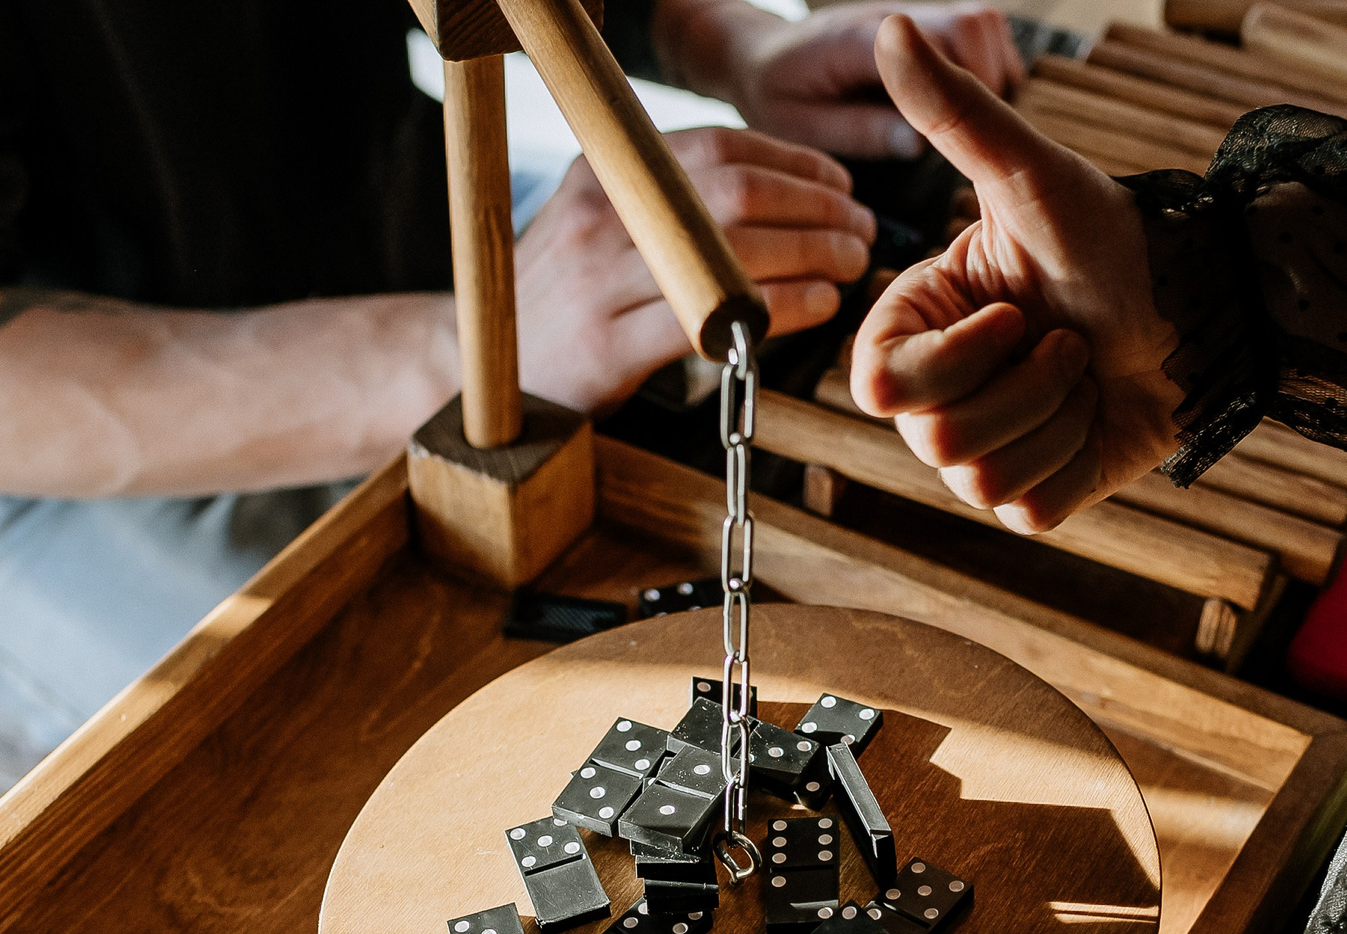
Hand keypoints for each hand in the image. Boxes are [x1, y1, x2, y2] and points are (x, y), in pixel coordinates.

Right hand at [517, 127, 873, 414]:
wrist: (485, 373)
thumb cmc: (564, 303)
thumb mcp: (599, 229)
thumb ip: (667, 207)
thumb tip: (776, 193)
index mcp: (602, 175)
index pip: (718, 147)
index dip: (794, 163)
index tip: (840, 185)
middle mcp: (599, 216)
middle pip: (734, 192)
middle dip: (816, 207)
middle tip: (861, 231)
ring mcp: (599, 281)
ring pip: (729, 251)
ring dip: (811, 254)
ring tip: (850, 266)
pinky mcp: (606, 346)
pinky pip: (709, 317)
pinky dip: (777, 308)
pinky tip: (815, 308)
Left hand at [665, 0, 1022, 157]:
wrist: (757, 54)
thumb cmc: (775, 92)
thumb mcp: (803, 125)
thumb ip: (862, 131)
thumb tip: (922, 142)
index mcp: (862, 40)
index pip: (937, 44)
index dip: (966, 90)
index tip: (967, 137)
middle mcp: (895, 18)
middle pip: (976, 25)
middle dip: (990, 83)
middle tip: (974, 138)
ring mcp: (912, 17)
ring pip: (984, 25)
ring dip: (993, 73)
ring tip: (972, 126)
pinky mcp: (922, 26)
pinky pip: (975, 33)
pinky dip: (985, 67)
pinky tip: (965, 109)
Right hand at [850, 18, 1182, 531]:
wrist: (1202, 311)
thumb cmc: (1113, 238)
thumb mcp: (1030, 176)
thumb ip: (953, 114)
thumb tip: (890, 27)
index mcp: (919, 327)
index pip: (878, 387)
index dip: (951, 360)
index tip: (1013, 314)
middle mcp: (940, 394)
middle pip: (934, 439)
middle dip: (1024, 384)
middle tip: (1068, 338)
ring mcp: (986, 450)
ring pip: (981, 479)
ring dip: (1056, 418)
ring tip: (1086, 369)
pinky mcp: (1037, 497)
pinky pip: (1028, 511)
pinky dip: (1076, 462)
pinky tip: (1098, 416)